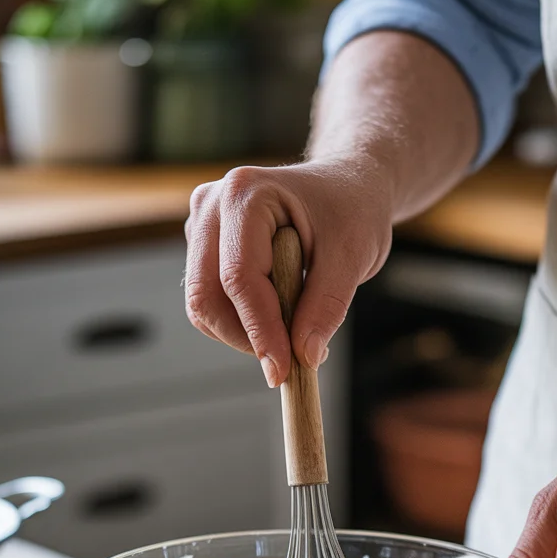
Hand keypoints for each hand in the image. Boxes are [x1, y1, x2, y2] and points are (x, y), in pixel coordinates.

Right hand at [184, 160, 393, 387]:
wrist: (346, 187)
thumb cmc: (352, 210)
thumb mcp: (353, 256)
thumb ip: (327, 306)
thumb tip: (304, 356)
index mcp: (246, 194)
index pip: (239, 277)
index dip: (259, 330)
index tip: (284, 370)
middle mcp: (212, 206)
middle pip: (206, 296)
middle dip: (246, 338)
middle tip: (290, 360)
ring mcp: (203, 227)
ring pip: (204, 306)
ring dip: (245, 334)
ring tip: (295, 328)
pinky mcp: (205, 249)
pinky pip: (212, 304)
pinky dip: (242, 324)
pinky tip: (279, 315)